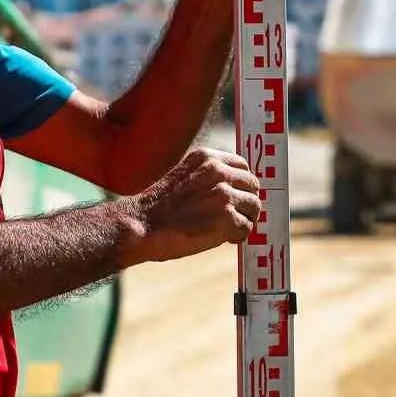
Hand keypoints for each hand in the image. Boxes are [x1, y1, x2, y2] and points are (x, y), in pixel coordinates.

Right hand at [119, 147, 261, 264]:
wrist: (142, 225)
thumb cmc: (160, 207)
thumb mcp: (184, 175)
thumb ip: (209, 176)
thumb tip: (236, 189)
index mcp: (207, 157)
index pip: (243, 165)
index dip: (241, 184)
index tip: (236, 197)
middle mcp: (218, 171)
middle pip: (253, 186)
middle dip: (245, 203)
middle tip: (233, 217)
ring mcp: (224, 194)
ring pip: (254, 207)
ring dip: (243, 220)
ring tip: (226, 229)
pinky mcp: (227, 218)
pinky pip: (247, 228)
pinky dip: (237, 237)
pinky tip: (222, 238)